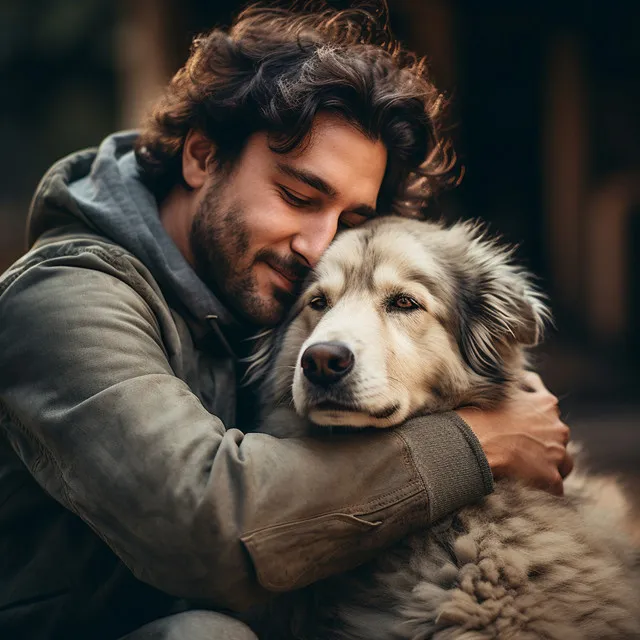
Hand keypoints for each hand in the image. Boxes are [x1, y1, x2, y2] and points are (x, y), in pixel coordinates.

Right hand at [457, 372, 572, 495]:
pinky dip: (544, 486)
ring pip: (564, 463)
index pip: (551, 410)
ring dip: (550, 465)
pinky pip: (556, 487)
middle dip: (545, 443)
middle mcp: (558, 427)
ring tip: (530, 470)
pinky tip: (528, 484)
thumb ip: (518, 390)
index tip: (522, 426)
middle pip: (560, 437)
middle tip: (521, 448)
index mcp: (547, 403)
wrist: (476, 442)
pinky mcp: (551, 476)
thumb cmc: (481, 416)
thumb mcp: (500, 391)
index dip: (536, 420)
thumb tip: (521, 384)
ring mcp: (557, 452)